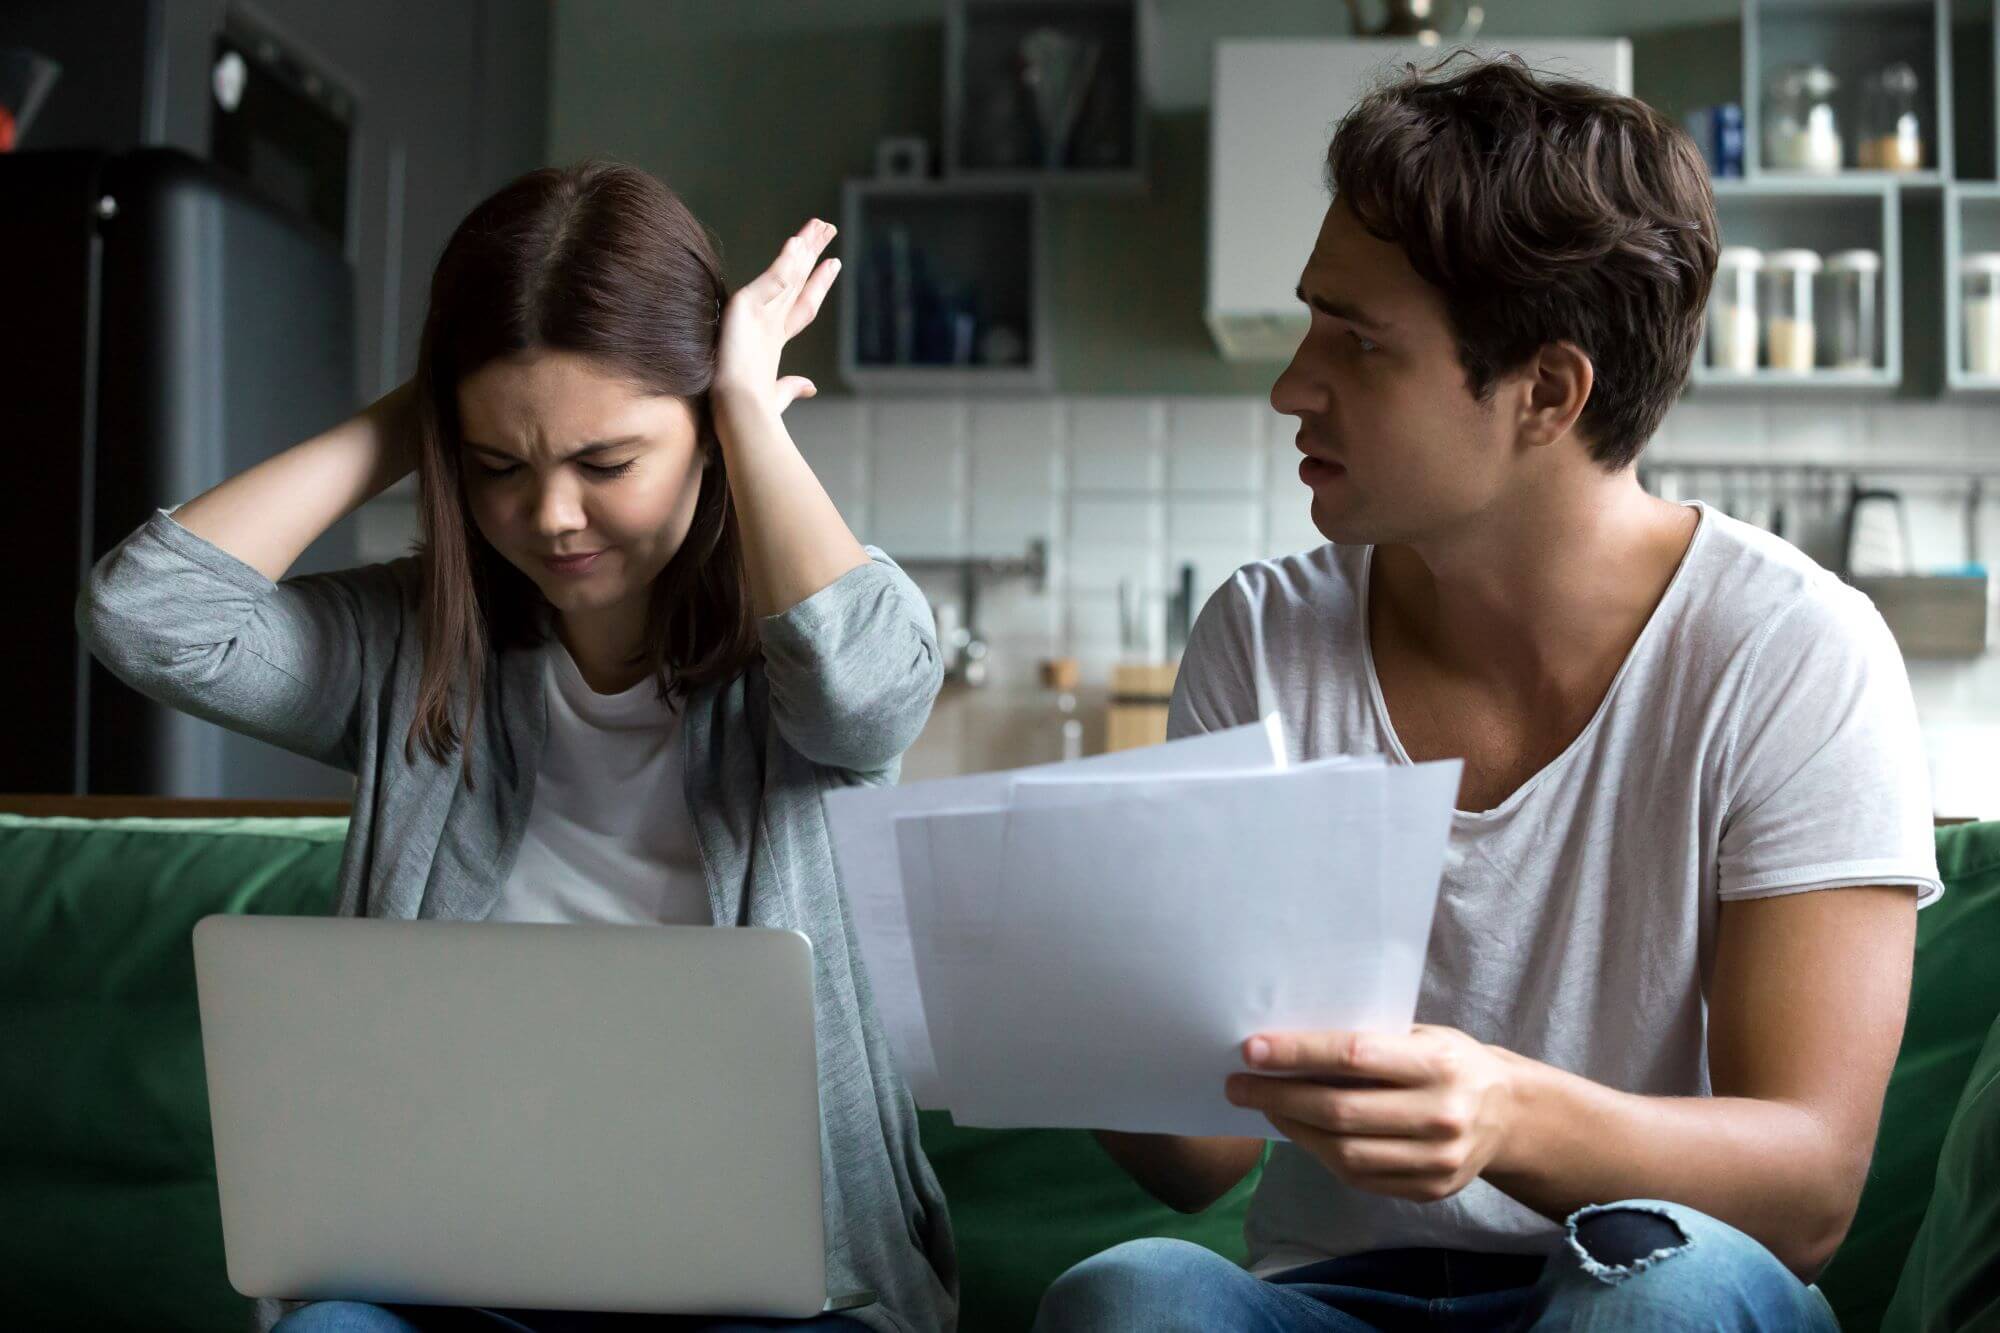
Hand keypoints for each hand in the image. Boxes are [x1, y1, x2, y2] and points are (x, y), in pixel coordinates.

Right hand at [713, 218, 840, 414]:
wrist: (739, 411)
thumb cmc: (755, 407)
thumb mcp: (778, 392)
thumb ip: (791, 386)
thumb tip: (810, 387)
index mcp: (773, 336)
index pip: (802, 302)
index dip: (818, 282)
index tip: (834, 264)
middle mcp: (765, 318)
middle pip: (795, 278)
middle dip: (811, 253)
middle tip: (827, 227)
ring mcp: (753, 310)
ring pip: (785, 272)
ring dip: (802, 248)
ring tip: (819, 226)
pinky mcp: (743, 308)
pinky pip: (770, 281)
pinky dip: (784, 263)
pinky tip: (797, 244)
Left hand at [1224, 1025, 1520, 1203]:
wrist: (1509, 1115)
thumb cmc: (1450, 1062)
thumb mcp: (1422, 1036)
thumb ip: (1370, 1042)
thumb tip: (1288, 1044)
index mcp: (1439, 1063)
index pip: (1355, 1056)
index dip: (1299, 1053)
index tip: (1252, 1049)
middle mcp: (1441, 1115)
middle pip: (1340, 1111)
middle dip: (1279, 1096)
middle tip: (1237, 1083)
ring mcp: (1437, 1160)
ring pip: (1344, 1152)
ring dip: (1293, 1128)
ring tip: (1264, 1106)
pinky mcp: (1429, 1190)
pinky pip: (1360, 1177)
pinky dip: (1322, 1153)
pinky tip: (1301, 1131)